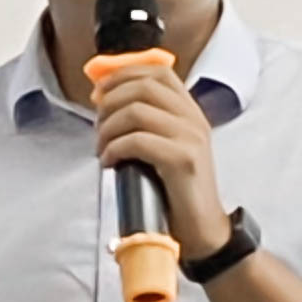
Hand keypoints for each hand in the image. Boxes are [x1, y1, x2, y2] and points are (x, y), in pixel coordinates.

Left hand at [92, 64, 230, 259]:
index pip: (158, 72)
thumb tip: (106, 104)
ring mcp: (191, 137)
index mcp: (190, 111)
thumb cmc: (178, 192)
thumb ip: (148, 124)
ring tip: (102, 148)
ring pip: (136, 111)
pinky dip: (114, 149)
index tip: (99, 92)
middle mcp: (194, 118)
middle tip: (97, 127)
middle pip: (143, 87)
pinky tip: (109, 163)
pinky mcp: (183, 159)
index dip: (123, 74)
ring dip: (108, 128)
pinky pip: (137, 140)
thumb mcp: (166, 148)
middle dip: (109, 102)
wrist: (204, 230)